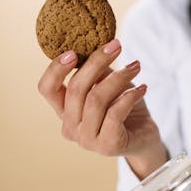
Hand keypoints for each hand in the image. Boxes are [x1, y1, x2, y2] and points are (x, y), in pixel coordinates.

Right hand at [38, 39, 167, 178]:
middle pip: (76, 89)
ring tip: (136, 66)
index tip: (74, 51)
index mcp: (63, 110)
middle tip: (117, 45)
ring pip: (96, 99)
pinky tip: (143, 88)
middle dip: (97, 62)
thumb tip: (94, 44)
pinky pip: (115, 113)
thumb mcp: (107, 84)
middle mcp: (70, 127)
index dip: (55, 69)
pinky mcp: (107, 146)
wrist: (145, 136)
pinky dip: (130, 96)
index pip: (46, 89)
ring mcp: (87, 140)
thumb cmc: (123, 107)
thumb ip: (96, 71)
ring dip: (119, 78)